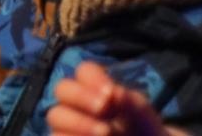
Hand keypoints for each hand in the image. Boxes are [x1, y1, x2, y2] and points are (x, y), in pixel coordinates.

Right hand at [47, 61, 187, 135]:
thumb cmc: (146, 132)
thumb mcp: (145, 118)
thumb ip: (133, 104)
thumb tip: (115, 92)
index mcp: (96, 91)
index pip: (84, 71)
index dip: (93, 78)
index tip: (112, 94)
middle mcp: (78, 106)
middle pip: (62, 88)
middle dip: (81, 96)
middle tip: (104, 109)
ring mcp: (70, 127)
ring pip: (55, 115)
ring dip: (78, 122)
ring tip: (105, 133)